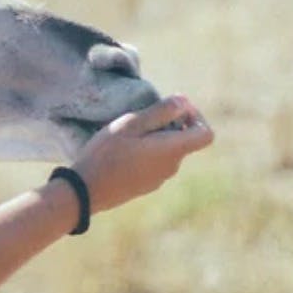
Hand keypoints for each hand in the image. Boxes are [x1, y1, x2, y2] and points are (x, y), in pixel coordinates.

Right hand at [70, 95, 213, 213]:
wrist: (86, 191)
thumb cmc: (107, 154)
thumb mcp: (131, 124)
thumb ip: (161, 111)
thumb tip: (184, 101)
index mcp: (173, 150)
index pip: (206, 134)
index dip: (196, 117)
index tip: (173, 109)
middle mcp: (172, 167)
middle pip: (184, 140)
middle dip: (168, 124)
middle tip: (140, 117)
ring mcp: (159, 179)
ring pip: (167, 151)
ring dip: (154, 138)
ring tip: (126, 134)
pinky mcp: (145, 185)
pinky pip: (154, 163)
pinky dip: (145, 152)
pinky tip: (120, 151)